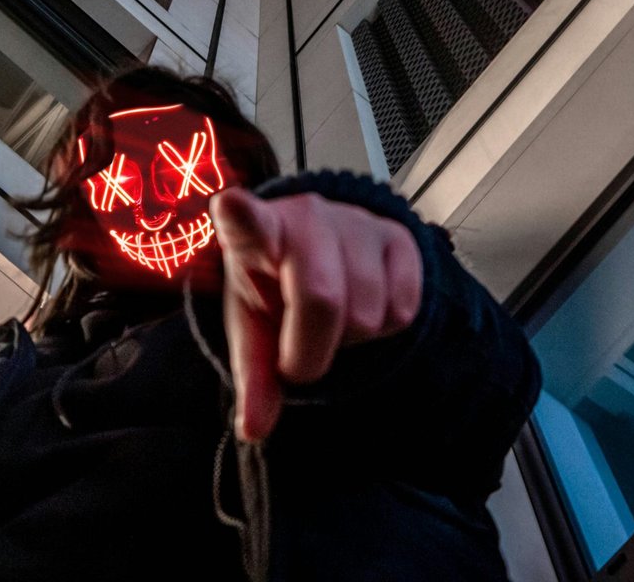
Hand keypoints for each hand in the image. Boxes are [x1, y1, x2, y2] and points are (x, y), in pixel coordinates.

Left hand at [210, 188, 421, 442]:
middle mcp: (306, 217)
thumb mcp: (254, 330)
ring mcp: (356, 222)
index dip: (241, 216)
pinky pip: (402, 309)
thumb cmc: (276, 289)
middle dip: (310, 350)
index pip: (246, 222)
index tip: (231, 204)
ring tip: (331, 320)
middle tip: (297, 356)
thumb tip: (254, 428)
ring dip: (349, 337)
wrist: (323, 253)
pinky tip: (362, 305)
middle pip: (321, 300)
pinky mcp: (399, 238)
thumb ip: (253, 377)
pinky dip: (383, 326)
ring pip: (367, 312)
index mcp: (255, 234)